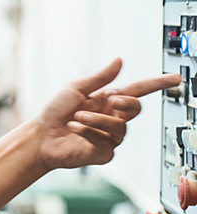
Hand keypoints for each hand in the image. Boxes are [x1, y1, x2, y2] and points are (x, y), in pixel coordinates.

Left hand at [35, 58, 179, 170]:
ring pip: (120, 127)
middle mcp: (111, 118)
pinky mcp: (102, 153)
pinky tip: (74, 129)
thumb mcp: (75, 89)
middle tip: (111, 99)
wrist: (39, 137)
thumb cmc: (54, 113)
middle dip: (126, 102)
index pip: (138, 90)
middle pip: (136, 108)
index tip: (175, 78)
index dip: (157, 83)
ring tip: (77, 118)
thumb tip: (119, 60)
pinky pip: (106, 143)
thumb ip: (99, 77)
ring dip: (97, 120)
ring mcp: (108, 137)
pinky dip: (89, 133)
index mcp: (108, 100)